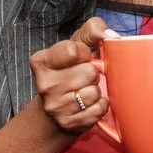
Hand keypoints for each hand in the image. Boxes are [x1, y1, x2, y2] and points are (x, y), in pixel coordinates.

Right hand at [31, 18, 111, 136]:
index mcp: (42, 61)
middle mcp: (44, 84)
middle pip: (89, 72)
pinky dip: (99, 106)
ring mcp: (55, 106)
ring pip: (94, 92)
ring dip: (96, 90)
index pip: (74, 51)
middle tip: (83, 77)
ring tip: (85, 90)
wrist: (59, 108)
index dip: (85, 53)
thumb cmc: (71, 70)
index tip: (81, 57)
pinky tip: (89, 105)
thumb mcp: (77, 44)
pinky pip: (98, 109)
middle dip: (93, 73)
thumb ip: (92, 30)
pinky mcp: (68, 122)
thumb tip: (110, 34)